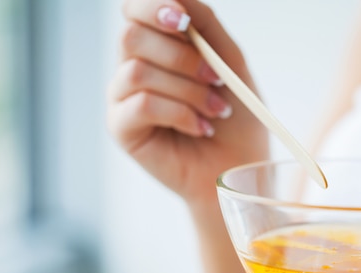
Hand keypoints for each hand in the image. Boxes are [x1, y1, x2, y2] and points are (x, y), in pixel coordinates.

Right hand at [107, 0, 268, 205]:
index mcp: (157, 46)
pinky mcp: (121, 127)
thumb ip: (205, 24)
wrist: (239, 167)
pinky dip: (178, 113)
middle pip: (131, 36)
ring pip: (138, 71)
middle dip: (182, 57)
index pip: (134, 10)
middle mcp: (134, 66)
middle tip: (217, 78)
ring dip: (187, 90)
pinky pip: (140, 104)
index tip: (184, 21)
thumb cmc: (237, 118)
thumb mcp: (230, 62)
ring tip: (216, 110)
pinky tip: (200, 128)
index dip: (153, 7)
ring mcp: (123, 97)